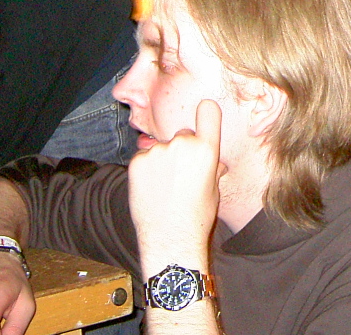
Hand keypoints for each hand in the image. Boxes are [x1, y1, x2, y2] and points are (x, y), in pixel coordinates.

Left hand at [128, 99, 223, 263]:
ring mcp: (157, 152)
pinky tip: (151, 188)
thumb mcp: (213, 189)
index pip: (208, 110)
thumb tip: (214, 162)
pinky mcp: (137, 162)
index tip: (203, 118)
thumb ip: (212, 167)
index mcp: (206, 149)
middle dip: (182, 149)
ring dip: (162, 160)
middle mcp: (182, 144)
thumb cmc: (197, 217)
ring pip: (162, 148)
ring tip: (164, 187)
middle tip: (180, 174)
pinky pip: (144, 157)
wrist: (170, 239)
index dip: (206, 113)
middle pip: (183, 134)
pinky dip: (146, 169)